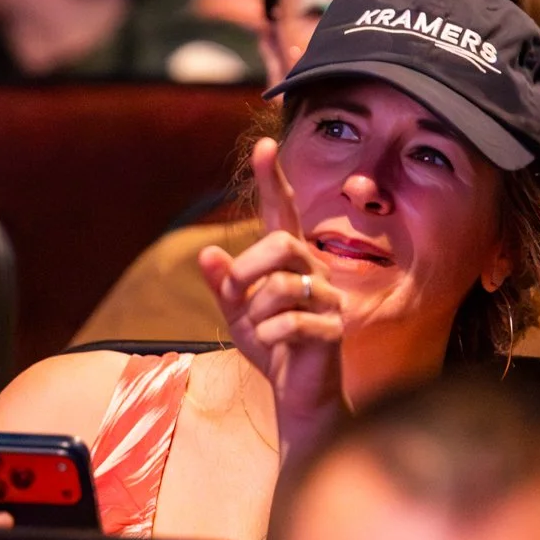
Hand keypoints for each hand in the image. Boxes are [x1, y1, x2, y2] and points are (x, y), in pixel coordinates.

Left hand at [199, 138, 343, 454]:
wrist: (297, 395)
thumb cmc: (270, 346)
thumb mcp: (236, 313)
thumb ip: (224, 284)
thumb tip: (206, 253)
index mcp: (290, 261)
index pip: (283, 212)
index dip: (273, 180)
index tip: (265, 145)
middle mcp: (314, 271)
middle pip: (282, 243)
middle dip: (248, 268)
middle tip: (235, 294)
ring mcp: (327, 299)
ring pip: (280, 287)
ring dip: (254, 312)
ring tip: (257, 330)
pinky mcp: (333, 330)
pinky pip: (289, 324)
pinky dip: (267, 336)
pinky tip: (271, 346)